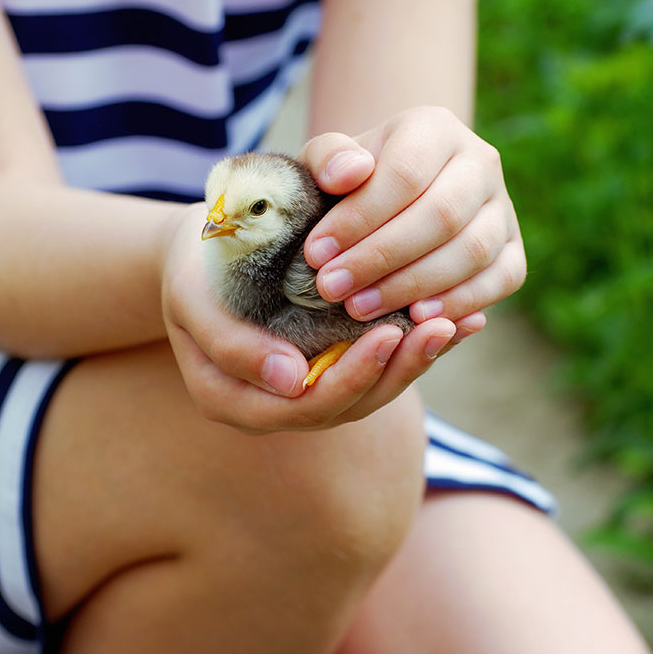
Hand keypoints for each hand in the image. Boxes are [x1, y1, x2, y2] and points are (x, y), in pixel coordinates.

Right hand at [161, 204, 456, 431]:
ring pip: (369, 390)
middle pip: (346, 405)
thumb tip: (294, 381)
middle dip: (397, 369)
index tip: (388, 335)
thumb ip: (230, 339)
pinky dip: (415, 346)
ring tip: (456, 323)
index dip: (350, 377)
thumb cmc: (192, 265)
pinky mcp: (329, 364)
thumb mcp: (192, 294)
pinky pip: (377, 366)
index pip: (302, 404)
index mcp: (230, 396)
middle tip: (438, 327)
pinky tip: (460, 320)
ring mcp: (303, 387)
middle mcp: (271, 403)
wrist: (199, 248)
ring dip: (414, 361)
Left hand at [300, 106, 525, 349]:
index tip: (317, 253)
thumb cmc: (350, 181)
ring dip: (413, 285)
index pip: (404, 174)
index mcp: (434, 128)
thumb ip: (327, 158)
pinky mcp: (514, 249)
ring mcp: (503, 207)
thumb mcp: (326, 162)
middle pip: (441, 215)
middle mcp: (480, 161)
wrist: (388, 199)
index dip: (359, 219)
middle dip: (381, 258)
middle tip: (332, 287)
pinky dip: (461, 302)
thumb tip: (350, 172)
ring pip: (473, 250)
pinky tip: (415, 318)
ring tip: (360, 308)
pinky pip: (503, 279)